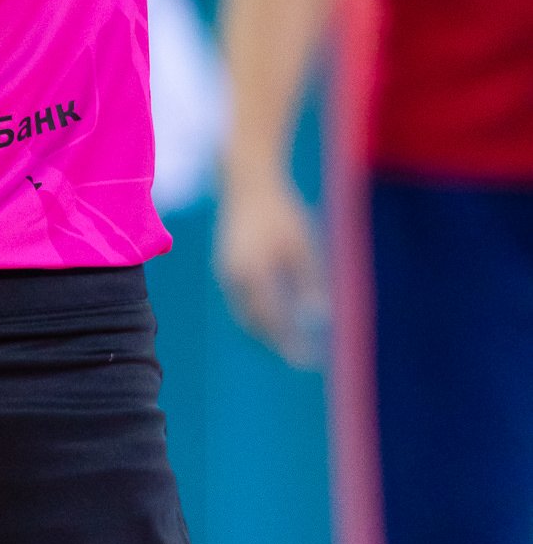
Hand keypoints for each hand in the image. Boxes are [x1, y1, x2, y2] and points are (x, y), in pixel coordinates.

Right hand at [214, 174, 331, 368]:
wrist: (248, 183)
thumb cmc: (281, 212)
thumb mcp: (302, 245)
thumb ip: (310, 283)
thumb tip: (319, 319)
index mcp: (253, 273)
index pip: (273, 320)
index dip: (289, 342)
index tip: (306, 360)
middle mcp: (233, 277)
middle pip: (254, 322)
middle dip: (275, 342)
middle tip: (298, 357)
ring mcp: (225, 272)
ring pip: (244, 313)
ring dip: (265, 330)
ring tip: (289, 342)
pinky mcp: (226, 266)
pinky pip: (241, 300)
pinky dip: (257, 313)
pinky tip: (275, 316)